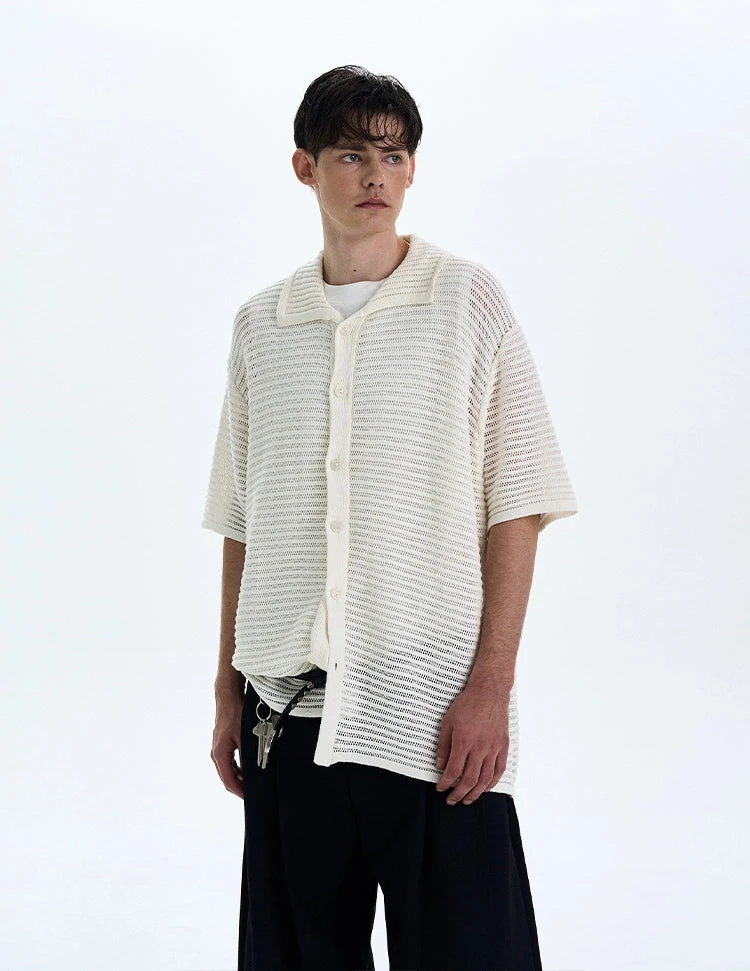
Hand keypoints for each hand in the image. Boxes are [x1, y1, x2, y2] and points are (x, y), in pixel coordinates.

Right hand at [211, 696, 244, 798]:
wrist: (228, 696)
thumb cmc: (235, 713)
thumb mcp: (244, 736)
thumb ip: (247, 756)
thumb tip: (253, 772)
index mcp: (220, 754)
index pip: (228, 781)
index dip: (239, 792)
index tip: (249, 798)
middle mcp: (216, 753)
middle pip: (227, 778)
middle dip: (240, 787)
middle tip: (253, 793)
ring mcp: (218, 748)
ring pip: (228, 770)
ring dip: (239, 778)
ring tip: (253, 783)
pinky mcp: (222, 744)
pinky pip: (229, 762)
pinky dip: (237, 768)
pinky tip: (248, 769)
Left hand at [434, 682, 509, 804]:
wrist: (489, 692)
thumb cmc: (467, 704)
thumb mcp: (448, 722)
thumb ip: (444, 745)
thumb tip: (440, 765)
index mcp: (464, 741)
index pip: (454, 770)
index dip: (446, 783)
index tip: (440, 788)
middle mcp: (480, 748)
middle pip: (469, 779)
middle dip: (459, 793)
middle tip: (452, 800)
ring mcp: (493, 748)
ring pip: (485, 779)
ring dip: (475, 793)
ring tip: (467, 800)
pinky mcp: (503, 747)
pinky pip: (499, 770)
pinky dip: (492, 783)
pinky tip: (485, 788)